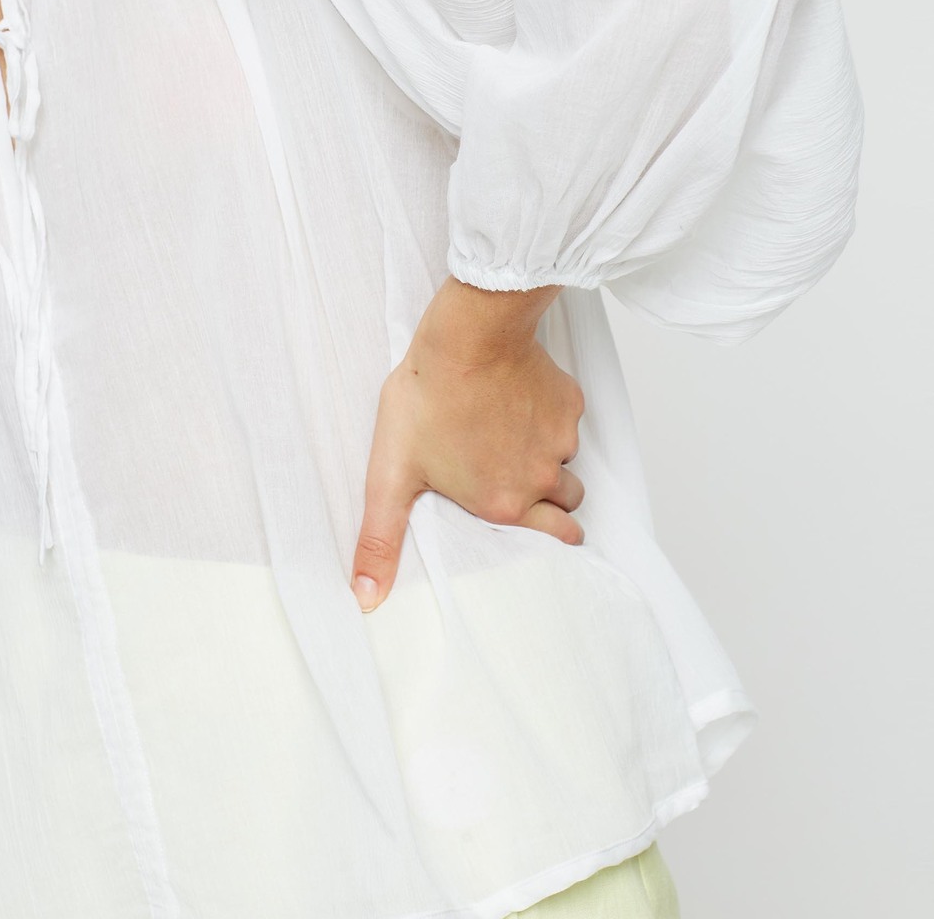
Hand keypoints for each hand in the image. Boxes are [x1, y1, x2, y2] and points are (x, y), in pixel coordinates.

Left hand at [349, 275, 585, 611]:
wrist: (466, 335)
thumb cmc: (428, 396)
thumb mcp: (390, 474)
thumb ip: (380, 540)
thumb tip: (365, 599)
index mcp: (504, 503)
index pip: (557, 539)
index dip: (554, 538)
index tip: (544, 530)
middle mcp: (541, 477)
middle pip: (568, 503)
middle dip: (554, 501)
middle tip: (522, 484)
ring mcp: (559, 436)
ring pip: (566, 459)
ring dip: (547, 456)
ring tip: (509, 437)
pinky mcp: (568, 399)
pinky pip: (566, 418)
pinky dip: (548, 415)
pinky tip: (517, 400)